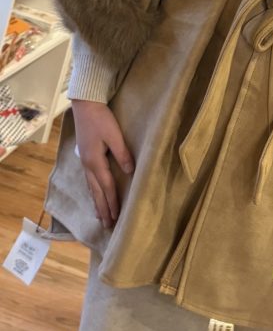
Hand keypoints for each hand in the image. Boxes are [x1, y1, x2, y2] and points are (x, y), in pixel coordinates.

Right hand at [71, 100, 134, 228]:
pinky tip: (94, 194)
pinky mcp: (85, 156)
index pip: (107, 186)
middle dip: (103, 208)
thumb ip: (122, 154)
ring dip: (97, 203)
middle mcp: (88, 165)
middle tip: (108, 225)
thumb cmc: (101, 119)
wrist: (85, 105)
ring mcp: (84, 161)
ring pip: (91, 187)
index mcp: (95, 161)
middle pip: (97, 192)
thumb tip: (130, 172)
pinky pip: (89, 180)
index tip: (117, 217)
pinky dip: (93, 192)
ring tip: (101, 217)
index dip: (113, 202)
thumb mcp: (114, 135)